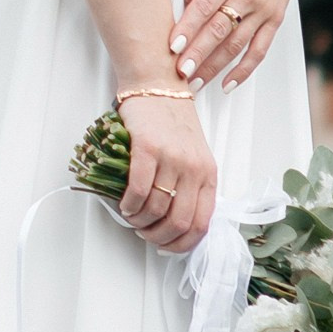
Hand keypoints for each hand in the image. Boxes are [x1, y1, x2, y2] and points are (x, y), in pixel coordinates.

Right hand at [116, 90, 217, 254]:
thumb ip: (190, 186)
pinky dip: (129, 204)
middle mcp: (194, 168)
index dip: (181, 244)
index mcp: (208, 174)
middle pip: (179, 222)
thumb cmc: (173, 123)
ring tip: (131, 216)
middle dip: (157, 237)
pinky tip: (124, 203)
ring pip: (157, 208)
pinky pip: (139, 190)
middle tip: (144, 232)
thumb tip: (174, 224)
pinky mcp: (148, 148)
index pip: (201, 224)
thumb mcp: (193, 156)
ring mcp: (172, 158)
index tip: (165, 245)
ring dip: (139, 221)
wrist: (157, 86)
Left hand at [171, 0, 307, 92]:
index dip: (188, 29)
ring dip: (215, 68)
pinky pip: (259, 50)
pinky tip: (228, 83)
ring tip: (195, 83)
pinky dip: (244, 70)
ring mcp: (264, 9)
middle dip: (198, 55)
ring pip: (237, 46)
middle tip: (180, 74)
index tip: (172, 48)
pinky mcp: (275, 19)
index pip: (204, 8)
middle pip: (219, 31)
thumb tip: (184, 11)